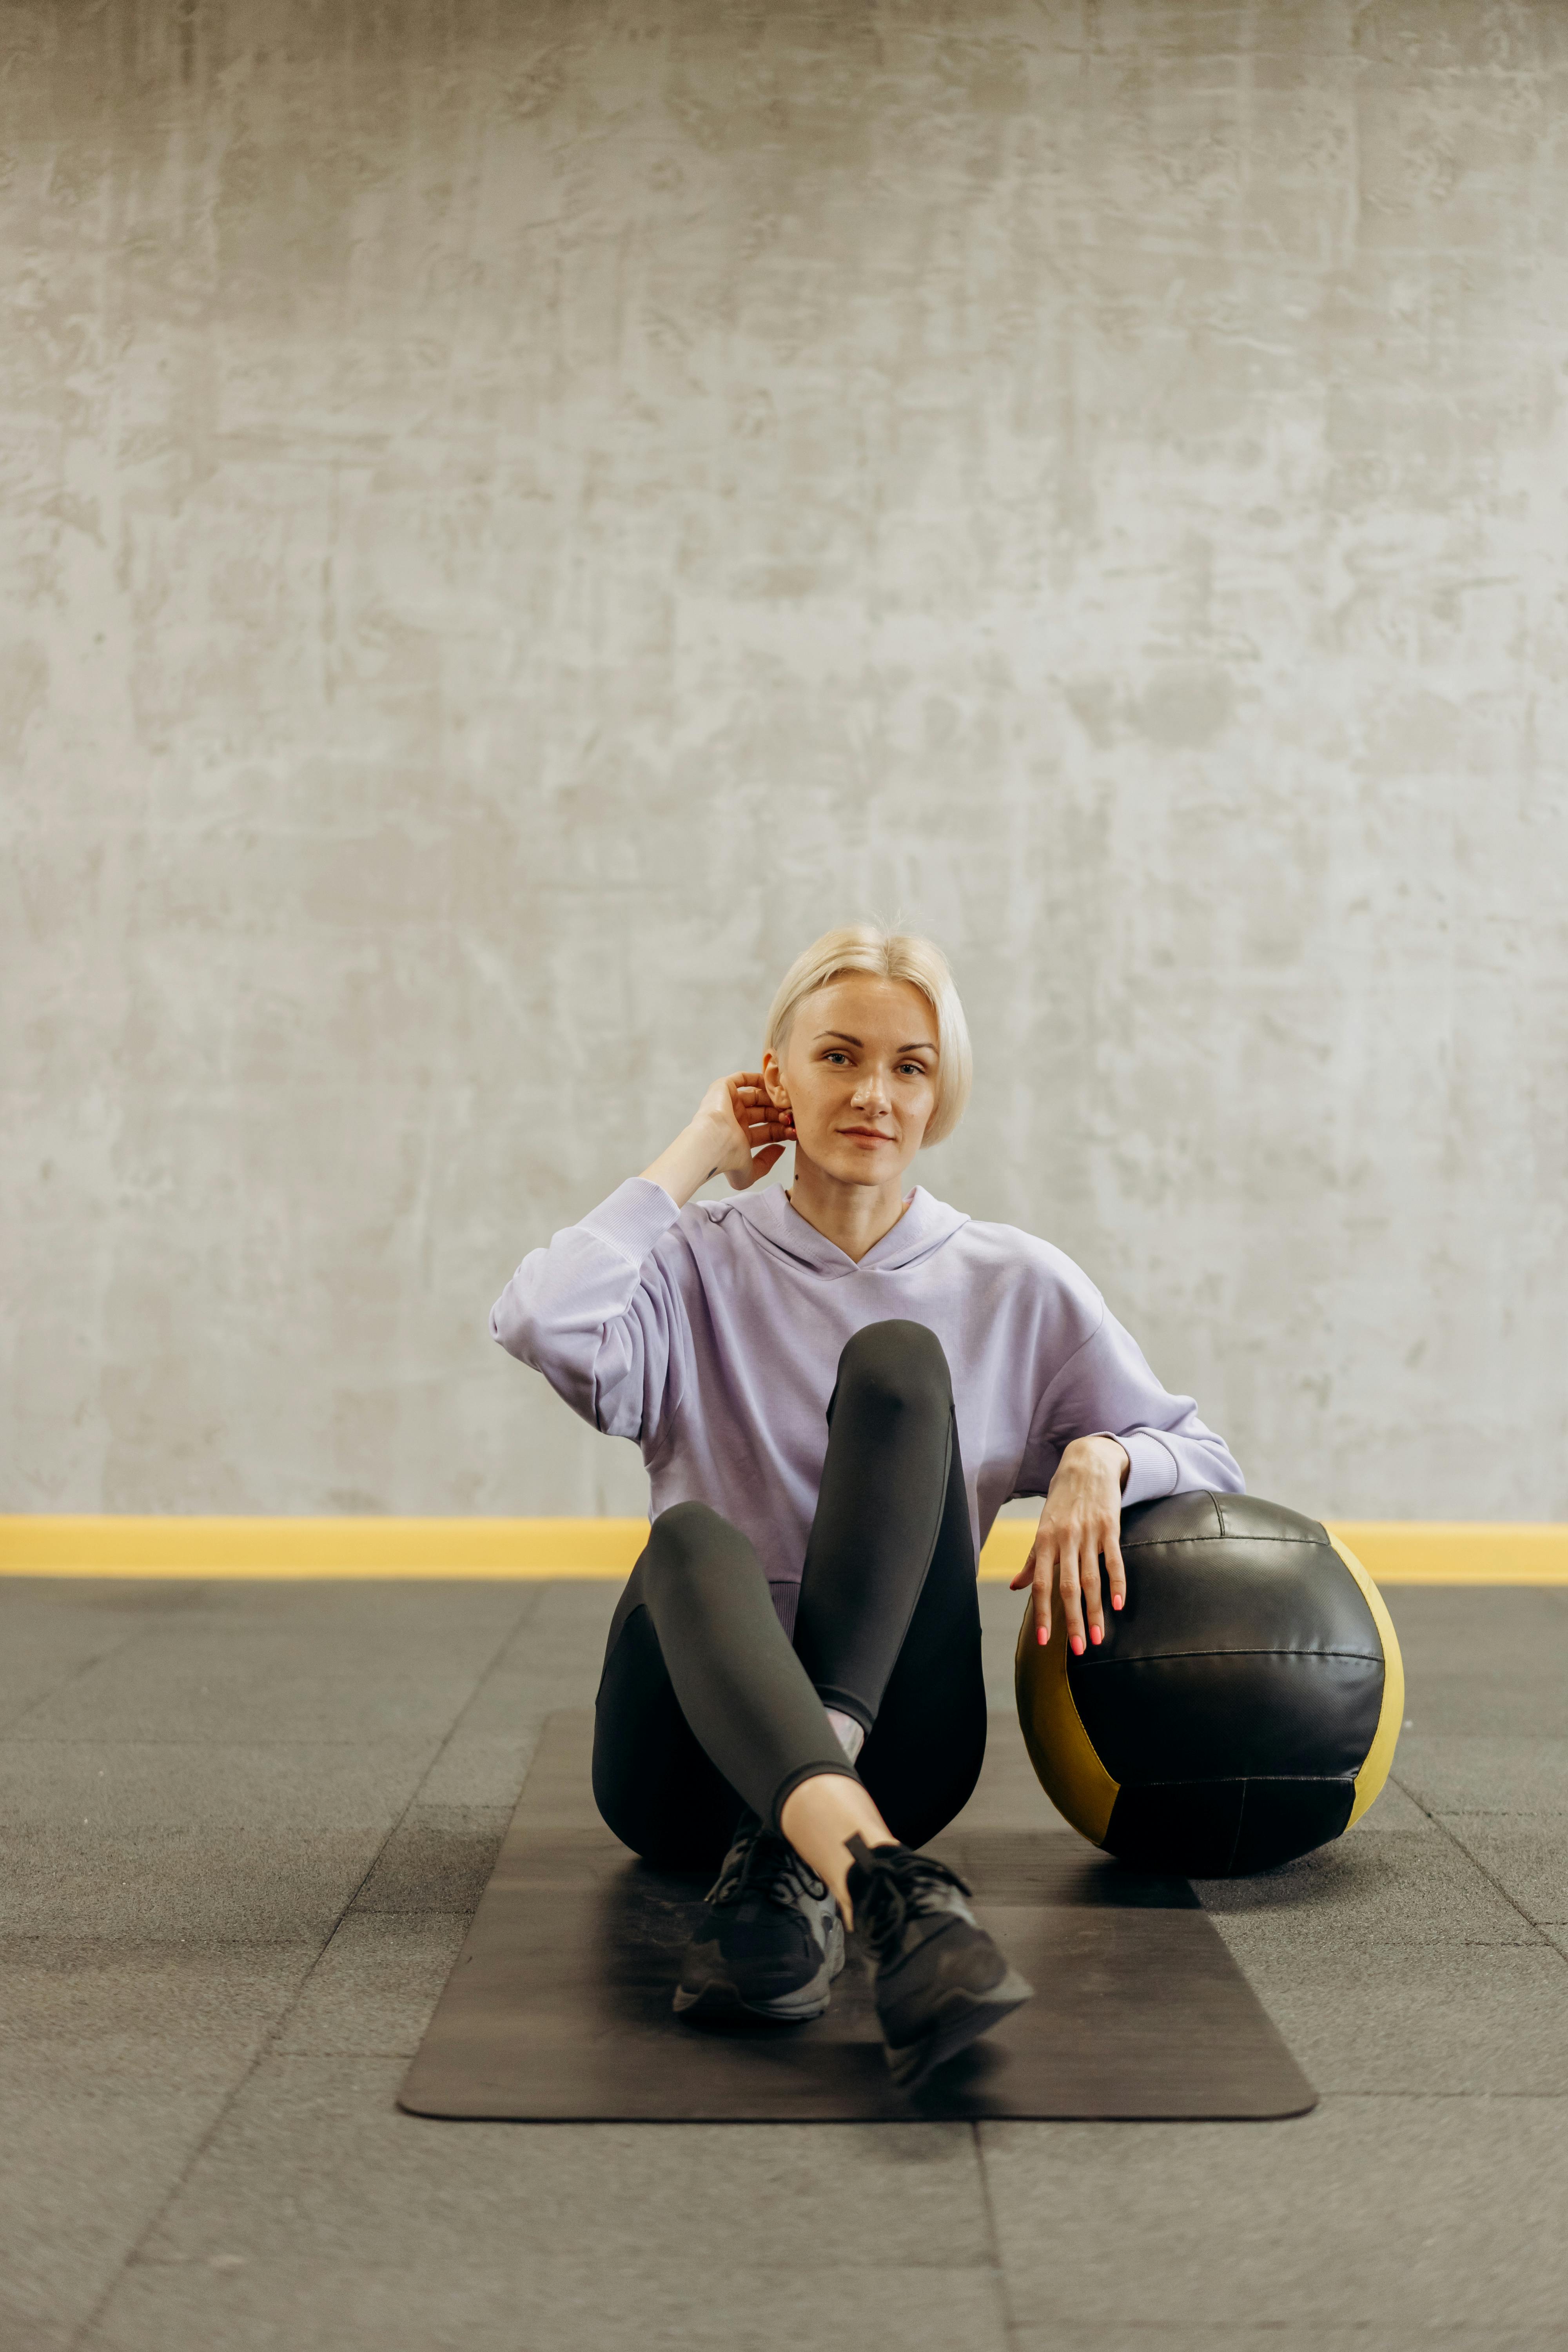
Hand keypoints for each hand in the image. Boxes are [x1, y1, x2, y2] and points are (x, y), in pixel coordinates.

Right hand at [641, 1072, 795, 1206]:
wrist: (712, 1144)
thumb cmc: (727, 1160)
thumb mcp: (749, 1174)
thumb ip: (766, 1163)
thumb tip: (780, 1148)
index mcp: (739, 1138)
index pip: (767, 1131)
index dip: (783, 1131)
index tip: (795, 1131)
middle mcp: (735, 1120)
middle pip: (765, 1113)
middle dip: (780, 1115)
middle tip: (792, 1116)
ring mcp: (729, 1104)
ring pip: (757, 1096)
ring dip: (773, 1100)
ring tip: (785, 1103)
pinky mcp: (723, 1089)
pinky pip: (741, 1079)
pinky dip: (758, 1079)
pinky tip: (773, 1086)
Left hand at [1009, 1436, 1128, 1656]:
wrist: (1086, 1463)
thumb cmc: (1061, 1500)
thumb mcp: (1042, 1527)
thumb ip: (1031, 1559)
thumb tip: (1015, 1587)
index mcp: (1044, 1540)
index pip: (1040, 1583)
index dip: (1041, 1613)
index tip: (1042, 1640)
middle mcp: (1064, 1539)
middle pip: (1067, 1587)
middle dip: (1072, 1620)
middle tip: (1077, 1649)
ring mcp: (1088, 1533)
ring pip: (1092, 1579)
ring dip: (1095, 1611)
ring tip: (1098, 1637)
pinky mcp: (1110, 1527)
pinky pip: (1114, 1560)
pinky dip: (1117, 1584)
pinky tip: (1118, 1605)